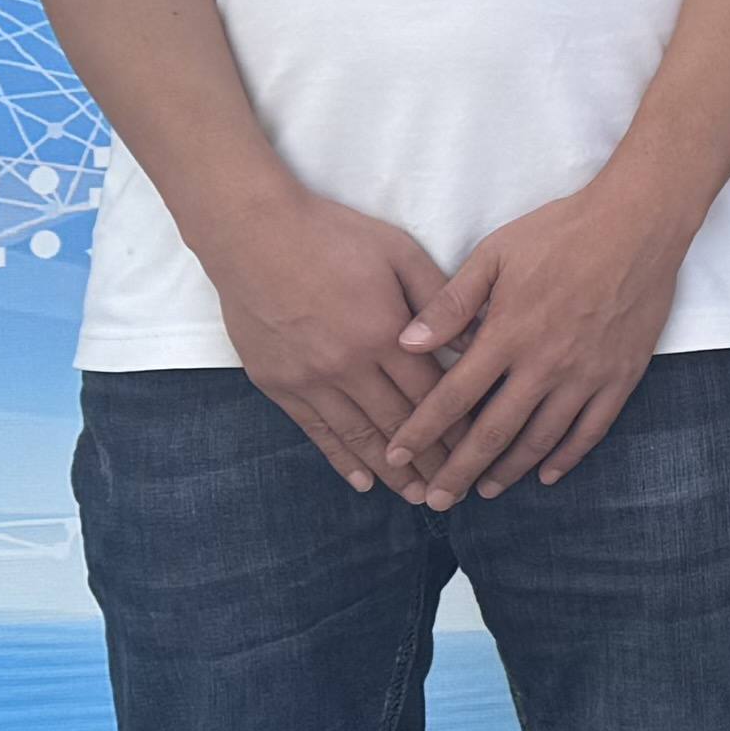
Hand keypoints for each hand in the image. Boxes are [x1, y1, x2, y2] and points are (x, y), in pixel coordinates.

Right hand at [192, 183, 454, 490]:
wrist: (251, 233)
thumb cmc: (330, 234)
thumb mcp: (398, 252)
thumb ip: (437, 298)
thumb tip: (469, 339)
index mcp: (384, 334)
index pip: (432, 393)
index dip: (457, 425)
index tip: (478, 448)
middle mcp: (349, 365)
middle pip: (401, 424)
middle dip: (432, 460)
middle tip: (456, 489)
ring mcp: (311, 379)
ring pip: (361, 437)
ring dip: (392, 472)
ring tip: (417, 497)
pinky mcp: (279, 385)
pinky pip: (317, 432)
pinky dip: (342, 459)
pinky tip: (364, 480)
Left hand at [381, 173, 691, 505]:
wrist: (638, 224)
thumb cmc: (562, 232)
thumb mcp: (495, 254)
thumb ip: (451, 303)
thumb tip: (406, 342)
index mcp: (507, 334)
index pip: (453, 397)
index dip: (421, 431)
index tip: (396, 456)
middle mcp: (544, 365)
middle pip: (492, 432)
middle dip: (458, 470)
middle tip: (435, 500)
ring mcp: (585, 376)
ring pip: (540, 440)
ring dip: (508, 470)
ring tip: (485, 490)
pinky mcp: (620, 377)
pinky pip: (591, 431)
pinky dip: (567, 458)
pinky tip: (548, 474)